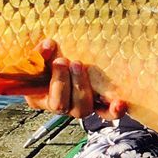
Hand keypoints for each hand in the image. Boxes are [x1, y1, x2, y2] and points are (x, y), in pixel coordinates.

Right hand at [0, 39, 126, 120]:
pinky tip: (119, 103)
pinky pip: (106, 113)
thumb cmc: (43, 63)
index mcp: (43, 100)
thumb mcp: (37, 59)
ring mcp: (81, 106)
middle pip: (70, 107)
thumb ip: (39, 54)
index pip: (53, 102)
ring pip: (85, 109)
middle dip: (71, 84)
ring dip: (84, 88)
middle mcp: (63, 106)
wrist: (56, 64)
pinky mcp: (97, 103)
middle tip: (73, 62)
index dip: (58, 84)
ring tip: (82, 67)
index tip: (60, 61)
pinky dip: (113, 110)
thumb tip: (48, 44)